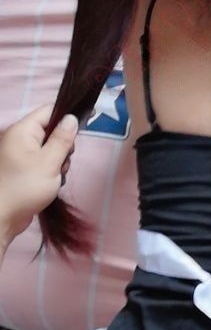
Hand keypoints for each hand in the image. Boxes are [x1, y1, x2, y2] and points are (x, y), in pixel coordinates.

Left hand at [0, 105, 77, 253]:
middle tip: (63, 162)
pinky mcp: (24, 170)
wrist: (3, 218)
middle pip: (50, 130)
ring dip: (59, 161)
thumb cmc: (25, 187)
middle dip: (63, 145)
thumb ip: (62, 139)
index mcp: (22, 131)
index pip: (47, 111)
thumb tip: (71, 118)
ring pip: (49, 149)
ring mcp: (21, 155)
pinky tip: (52, 184)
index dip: (66, 116)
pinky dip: (51, 171)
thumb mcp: (49, 162)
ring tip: (56, 177)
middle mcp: (20, 139)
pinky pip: (43, 163)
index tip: (82, 127)